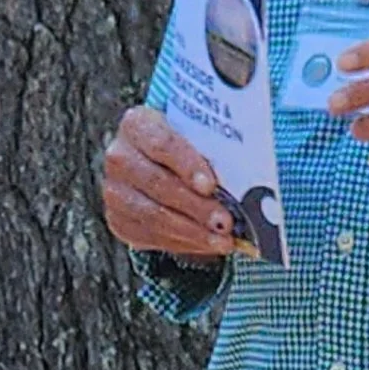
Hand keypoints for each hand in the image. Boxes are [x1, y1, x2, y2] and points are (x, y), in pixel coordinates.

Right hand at [100, 103, 234, 262]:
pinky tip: (207, 244)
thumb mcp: (198, 137)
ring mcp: (115, 190)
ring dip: (192, 232)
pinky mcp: (118, 220)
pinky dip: (183, 243)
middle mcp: (120, 156)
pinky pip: (150, 236)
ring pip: (153, 215)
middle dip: (196, 206)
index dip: (186, 165)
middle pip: (158, 183)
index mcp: (138, 124)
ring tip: (223, 241)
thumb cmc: (189, 147)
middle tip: (226, 222)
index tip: (211, 185)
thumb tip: (253, 176)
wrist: (160, 165)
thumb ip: (214, 149)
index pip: (161, 143)